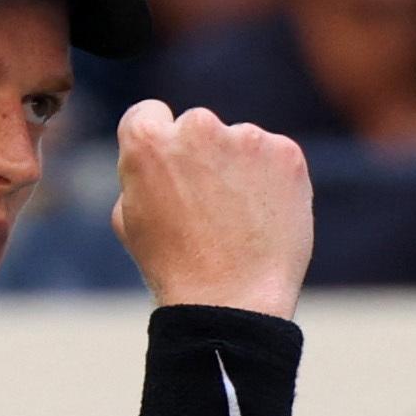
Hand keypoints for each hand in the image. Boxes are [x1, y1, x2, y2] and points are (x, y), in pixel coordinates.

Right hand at [111, 101, 312, 317]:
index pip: (148, 114)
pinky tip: (263, 218)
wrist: (231, 300)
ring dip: (238, 168)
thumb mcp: (129, 218)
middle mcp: (197, 126)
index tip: (168, 171)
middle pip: (197, 126)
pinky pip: (274, 158)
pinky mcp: (286, 154)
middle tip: (207, 207)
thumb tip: (156, 156)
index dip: (157, 143)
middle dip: (200, 155)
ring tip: (238, 221)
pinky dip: (271, 182)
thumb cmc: (173, 267)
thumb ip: (139, 173)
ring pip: (239, 143)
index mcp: (148, 139)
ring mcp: (246, 137)